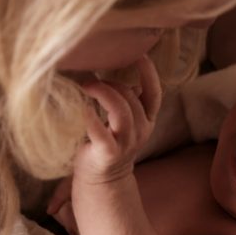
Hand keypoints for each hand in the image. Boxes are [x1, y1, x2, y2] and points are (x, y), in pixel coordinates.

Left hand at [74, 56, 161, 182]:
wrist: (102, 181)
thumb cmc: (107, 142)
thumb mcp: (122, 120)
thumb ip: (125, 99)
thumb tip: (115, 70)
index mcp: (146, 120)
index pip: (155, 93)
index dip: (149, 72)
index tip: (138, 53)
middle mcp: (141, 131)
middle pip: (132, 98)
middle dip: (111, 83)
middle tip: (90, 77)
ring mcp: (126, 143)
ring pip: (122, 111)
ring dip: (104, 93)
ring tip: (86, 86)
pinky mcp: (109, 153)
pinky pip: (100, 132)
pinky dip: (90, 117)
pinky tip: (80, 107)